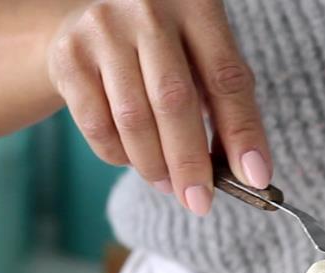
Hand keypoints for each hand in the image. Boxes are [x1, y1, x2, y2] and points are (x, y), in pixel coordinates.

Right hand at [47, 0, 271, 214]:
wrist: (91, 19)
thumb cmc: (165, 47)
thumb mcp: (202, 56)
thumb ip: (224, 104)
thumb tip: (246, 172)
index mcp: (195, 5)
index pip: (226, 78)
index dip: (242, 133)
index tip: (255, 178)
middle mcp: (147, 10)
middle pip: (174, 101)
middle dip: (191, 162)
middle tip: (201, 201)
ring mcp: (102, 30)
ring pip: (132, 118)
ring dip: (155, 165)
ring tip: (170, 186)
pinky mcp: (69, 56)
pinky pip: (97, 125)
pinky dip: (120, 155)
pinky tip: (135, 160)